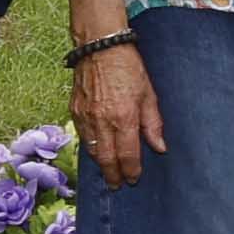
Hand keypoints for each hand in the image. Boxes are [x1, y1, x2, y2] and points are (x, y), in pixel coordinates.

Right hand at [74, 44, 165, 185]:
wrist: (100, 48)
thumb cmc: (129, 69)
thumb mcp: (149, 95)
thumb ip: (153, 123)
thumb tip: (159, 147)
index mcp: (124, 118)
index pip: (127, 155)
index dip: (131, 170)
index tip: (134, 179)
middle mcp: (102, 121)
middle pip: (106, 159)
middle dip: (112, 175)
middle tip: (117, 185)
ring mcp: (85, 117)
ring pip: (92, 150)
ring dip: (101, 163)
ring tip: (108, 172)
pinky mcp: (74, 111)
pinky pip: (82, 136)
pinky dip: (91, 147)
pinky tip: (98, 151)